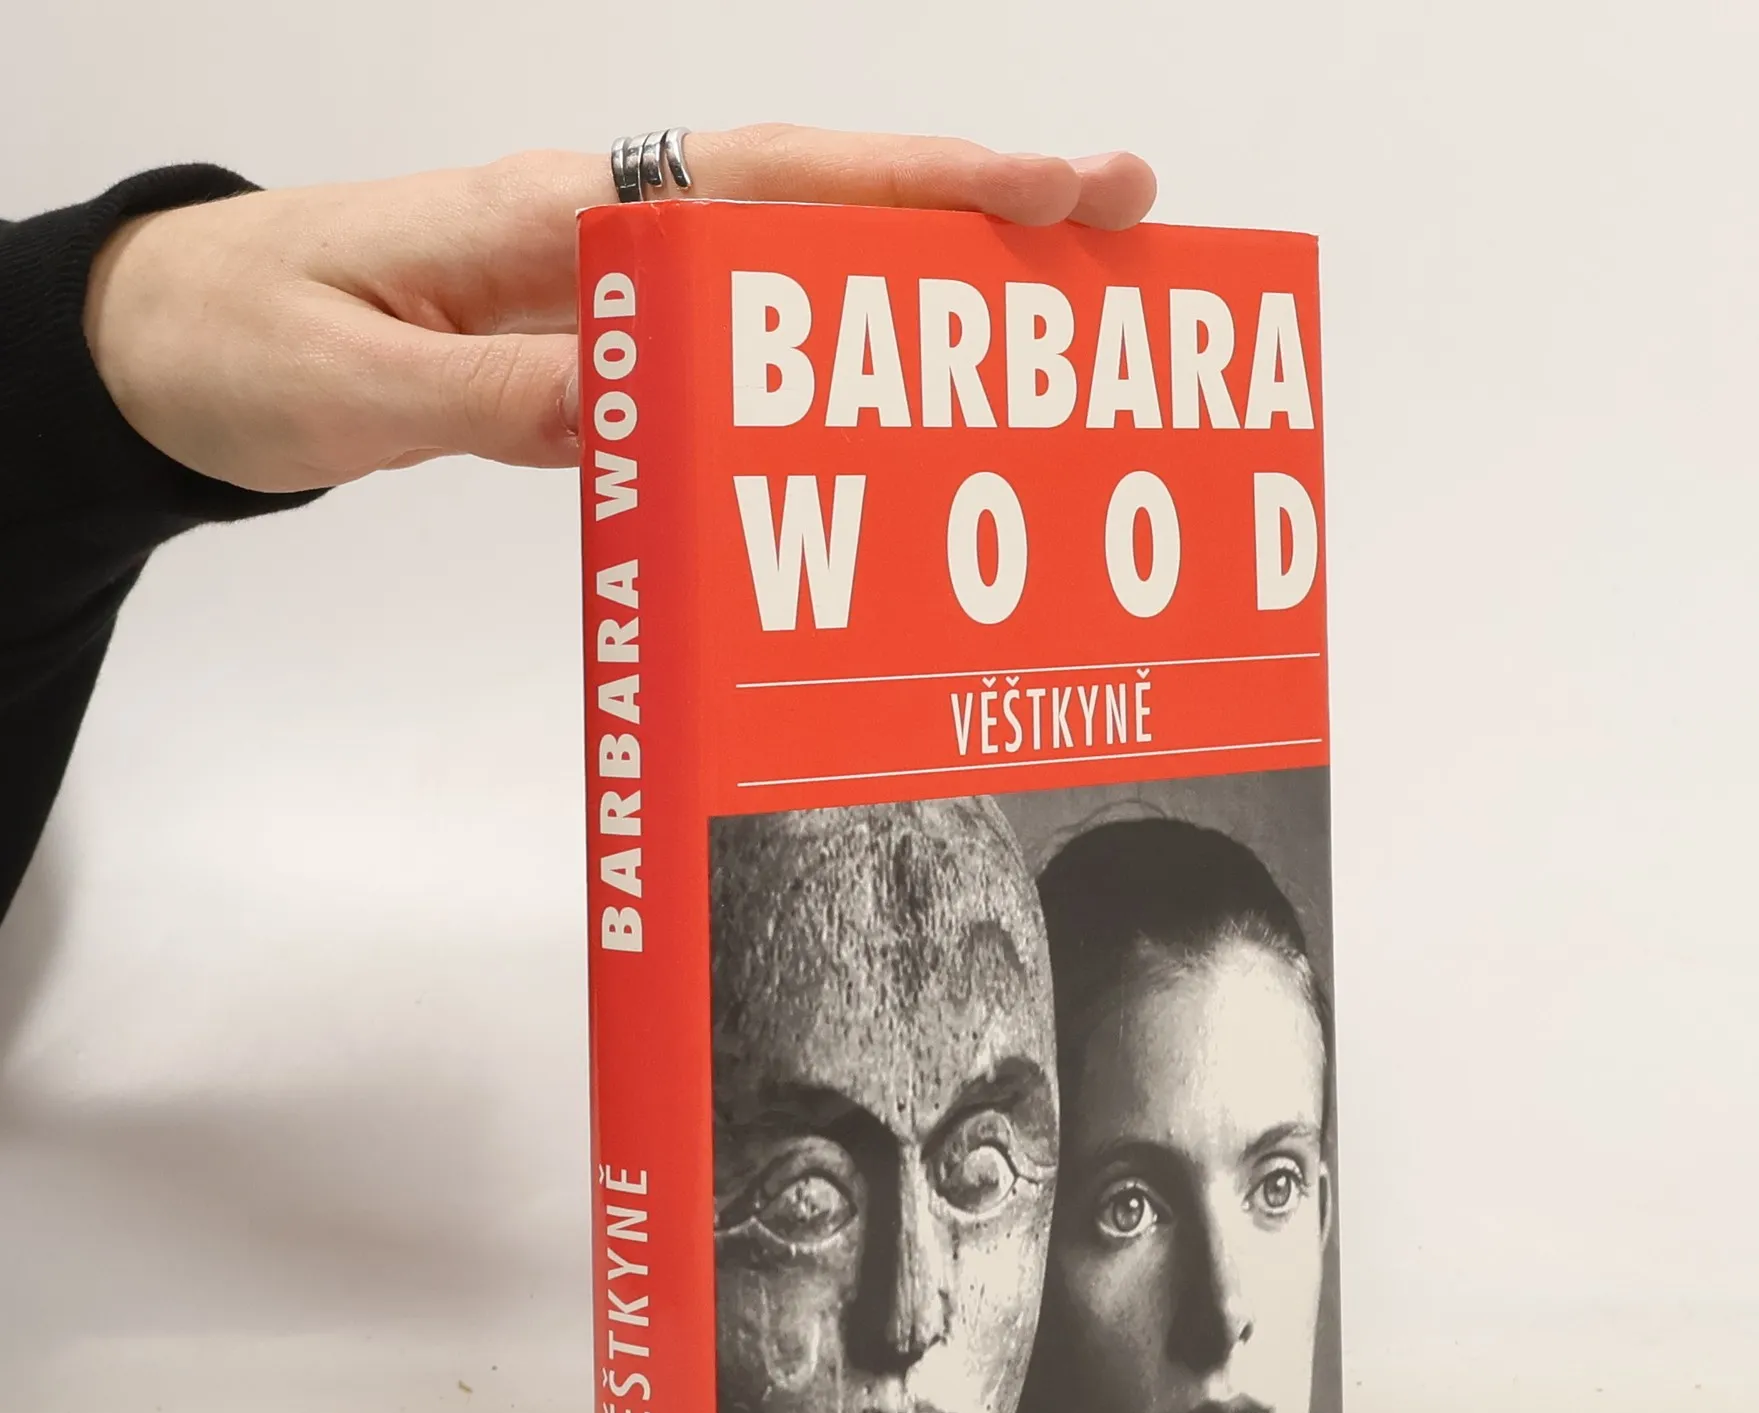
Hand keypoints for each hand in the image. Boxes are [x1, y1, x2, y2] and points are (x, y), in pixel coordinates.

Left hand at [82, 129, 1157, 493]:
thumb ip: (503, 395)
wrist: (169, 353)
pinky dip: (830, 379)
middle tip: (1124, 220)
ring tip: (1053, 323)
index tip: (1047, 191)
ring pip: (794, 281)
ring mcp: (610, 299)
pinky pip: (737, 364)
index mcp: (554, 215)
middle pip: (819, 207)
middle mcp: (604, 238)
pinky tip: (899, 415)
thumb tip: (656, 405)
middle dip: (973, 212)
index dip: (915, 188)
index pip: (767, 186)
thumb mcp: (357, 383)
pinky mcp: (596, 363)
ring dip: (921, 295)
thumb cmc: (243, 346)